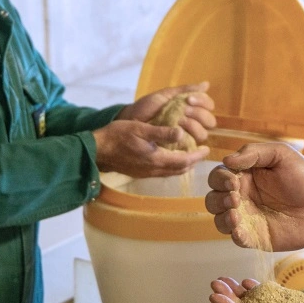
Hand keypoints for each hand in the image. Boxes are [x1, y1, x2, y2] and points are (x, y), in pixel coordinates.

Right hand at [92, 120, 208, 177]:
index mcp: (156, 159)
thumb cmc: (117, 135)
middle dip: (193, 161)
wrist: (97, 150)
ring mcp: (146, 173)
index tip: (206, 149)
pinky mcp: (140, 173)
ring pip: (171, 172)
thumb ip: (162, 132)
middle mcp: (153, 169)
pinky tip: (171, 158)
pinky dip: (172, 166)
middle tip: (201, 152)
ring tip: (190, 155)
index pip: (183, 160)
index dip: (197, 156)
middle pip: (180, 169)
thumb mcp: (140, 128)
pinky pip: (162, 172)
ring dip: (183, 165)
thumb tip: (181, 133)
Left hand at [117, 82, 215, 143]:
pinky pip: (191, 146)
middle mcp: (192, 123)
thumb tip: (207, 84)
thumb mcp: (165, 95)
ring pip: (202, 134)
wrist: (130, 121)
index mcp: (190, 108)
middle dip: (198, 114)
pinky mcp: (179, 149)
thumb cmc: (147, 107)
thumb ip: (185, 90)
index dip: (203, 102)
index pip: (208, 105)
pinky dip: (186, 138)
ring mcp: (186, 136)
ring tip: (178, 121)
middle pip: (209, 121)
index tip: (189, 99)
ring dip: (192, 126)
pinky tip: (177, 134)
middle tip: (183, 111)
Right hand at [205, 143, 303, 251]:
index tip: (233, 181)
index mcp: (244, 176)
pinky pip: (237, 239)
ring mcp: (247, 218)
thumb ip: (255, 152)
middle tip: (235, 199)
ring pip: (219, 220)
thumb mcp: (281, 154)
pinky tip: (240, 231)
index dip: (220, 179)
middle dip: (218, 199)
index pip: (218, 177)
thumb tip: (227, 160)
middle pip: (213, 199)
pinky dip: (234, 235)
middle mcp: (241, 197)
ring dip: (222, 218)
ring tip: (236, 215)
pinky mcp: (256, 237)